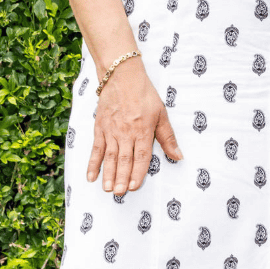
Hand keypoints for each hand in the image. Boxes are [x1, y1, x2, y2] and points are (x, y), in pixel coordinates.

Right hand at [87, 59, 182, 193]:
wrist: (122, 75)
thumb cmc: (144, 94)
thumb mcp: (161, 113)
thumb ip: (168, 137)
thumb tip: (179, 156)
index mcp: (143, 129)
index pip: (141, 156)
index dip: (138, 173)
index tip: (135, 187)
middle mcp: (126, 132)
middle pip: (124, 159)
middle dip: (122, 178)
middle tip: (120, 193)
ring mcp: (111, 130)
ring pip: (110, 157)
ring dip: (108, 174)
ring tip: (108, 189)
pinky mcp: (100, 127)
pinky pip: (96, 148)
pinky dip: (92, 163)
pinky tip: (91, 177)